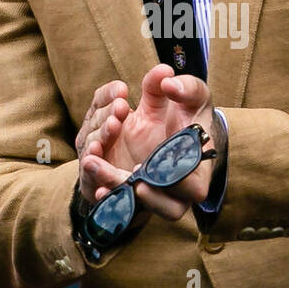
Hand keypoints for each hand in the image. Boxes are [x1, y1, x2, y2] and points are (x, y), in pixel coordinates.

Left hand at [82, 65, 218, 220]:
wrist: (170, 125)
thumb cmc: (187, 113)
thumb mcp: (191, 96)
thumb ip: (185, 87)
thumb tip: (167, 79)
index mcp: (198, 169)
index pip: (195, 189)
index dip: (177, 182)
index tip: (154, 163)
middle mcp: (178, 190)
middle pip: (169, 208)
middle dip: (146, 191)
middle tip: (132, 173)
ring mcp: (154, 194)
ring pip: (138, 206)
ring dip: (114, 184)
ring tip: (93, 160)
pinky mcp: (131, 191)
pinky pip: (117, 200)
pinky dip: (101, 186)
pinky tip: (90, 166)